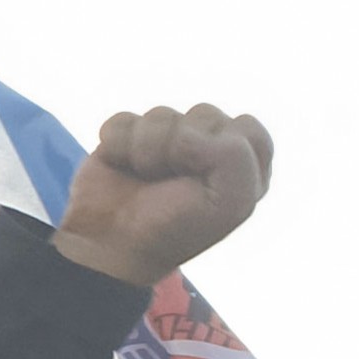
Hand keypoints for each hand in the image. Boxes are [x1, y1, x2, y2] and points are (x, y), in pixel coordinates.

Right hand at [48, 103, 272, 291]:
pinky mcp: (127, 136)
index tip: (205, 181)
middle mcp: (206, 146)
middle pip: (204, 113)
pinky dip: (118, 145)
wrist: (111, 246)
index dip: (223, 149)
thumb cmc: (175, 229)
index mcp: (240, 163)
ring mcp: (165, 139)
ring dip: (146, 151)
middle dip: (181, 148)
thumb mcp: (229, 203)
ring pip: (161, 114)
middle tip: (170, 182)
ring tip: (144, 178)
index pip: (247, 126)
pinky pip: (124, 119)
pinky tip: (122, 167)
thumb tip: (187, 132)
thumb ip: (234, 155)